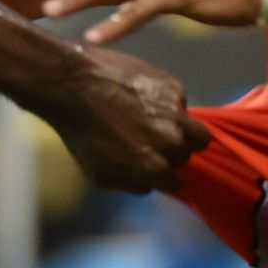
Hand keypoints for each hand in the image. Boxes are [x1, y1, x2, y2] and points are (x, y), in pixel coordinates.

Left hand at [15, 47, 208, 193]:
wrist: (71, 83)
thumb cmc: (79, 132)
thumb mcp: (98, 174)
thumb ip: (130, 184)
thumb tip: (150, 184)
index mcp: (154, 168)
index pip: (176, 183)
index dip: (163, 176)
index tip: (152, 166)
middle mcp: (171, 142)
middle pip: (186, 156)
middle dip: (172, 153)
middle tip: (150, 140)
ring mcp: (175, 113)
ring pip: (196, 131)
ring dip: (182, 131)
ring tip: (157, 122)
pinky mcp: (173, 87)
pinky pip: (180, 102)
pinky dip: (167, 103)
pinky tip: (141, 96)